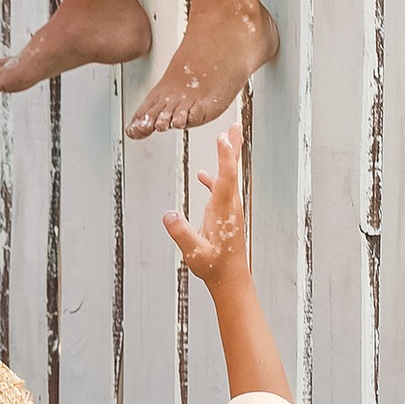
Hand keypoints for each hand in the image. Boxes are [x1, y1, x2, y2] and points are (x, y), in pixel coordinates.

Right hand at [163, 126, 248, 286]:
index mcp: (223, 210)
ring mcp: (228, 209)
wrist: (230, 278)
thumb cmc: (213, 266)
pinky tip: (202, 174)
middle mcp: (229, 206)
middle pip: (232, 170)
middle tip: (236, 125)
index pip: (225, 178)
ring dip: (227, 156)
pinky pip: (220, 190)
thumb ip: (181, 233)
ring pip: (228, 177)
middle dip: (233, 147)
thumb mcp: (194, 252)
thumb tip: (168, 215)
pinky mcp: (224, 215)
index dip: (224, 156)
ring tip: (226, 138)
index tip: (222, 136)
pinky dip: (213, 178)